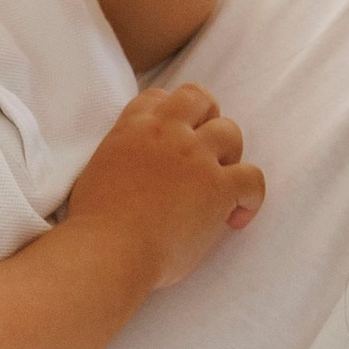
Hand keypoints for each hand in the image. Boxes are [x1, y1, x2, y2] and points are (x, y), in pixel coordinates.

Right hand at [64, 84, 265, 286]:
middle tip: (205, 152)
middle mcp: (166, 133)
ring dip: (229, 155)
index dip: (172, 116)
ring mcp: (195, 157)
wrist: (108, 252)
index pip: (160, 97)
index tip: (174, 138)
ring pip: (231, 132)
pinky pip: (253, 178)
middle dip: (207, 118)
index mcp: (132, 128)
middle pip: (200, 99)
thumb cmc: (95, 226)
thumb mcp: (97, 172)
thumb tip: (134, 170)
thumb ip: (121, 156)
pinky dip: (251, 197)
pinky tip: (236, 218)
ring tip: (218, 185)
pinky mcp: (217, 187)